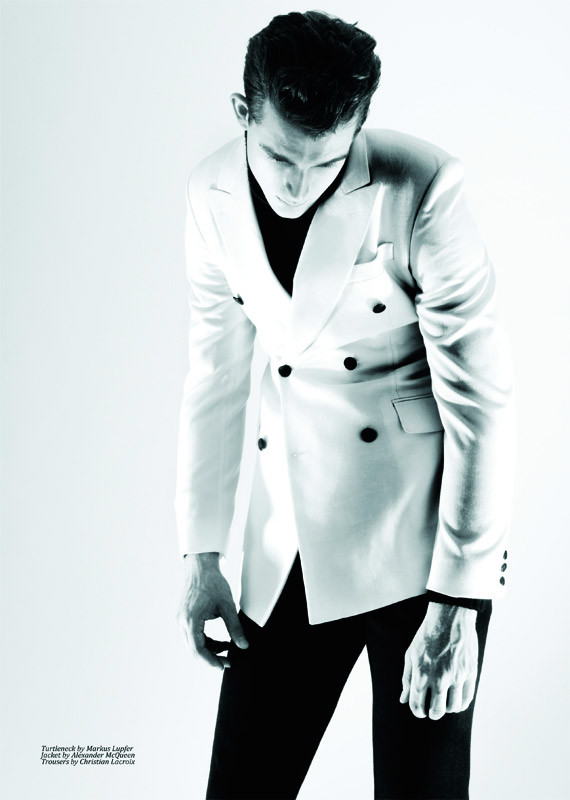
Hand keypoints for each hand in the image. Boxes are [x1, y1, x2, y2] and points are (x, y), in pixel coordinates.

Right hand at [176, 553, 248, 670]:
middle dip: (211, 658)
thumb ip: (235, 627)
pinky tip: (219, 641)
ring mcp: (181, 619)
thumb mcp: (227, 605)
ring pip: (193, 643)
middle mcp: (182, 622)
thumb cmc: (213, 583)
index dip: (211, 660)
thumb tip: (244, 646)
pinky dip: (205, 641)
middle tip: (228, 661)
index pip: (198, 649)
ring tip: (227, 649)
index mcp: (191, 620)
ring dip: (209, 649)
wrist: (201, 566)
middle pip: (194, 649)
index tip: (224, 665)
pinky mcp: (184, 616)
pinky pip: (193, 635)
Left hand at [400, 602, 477, 719]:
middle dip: (432, 713)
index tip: (420, 710)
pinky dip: (461, 703)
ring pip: (453, 708)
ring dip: (447, 708)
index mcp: (422, 674)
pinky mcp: (470, 673)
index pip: (417, 705)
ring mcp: (457, 676)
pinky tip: (455, 699)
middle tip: (432, 710)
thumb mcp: (411, 654)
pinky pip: (467, 698)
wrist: (449, 617)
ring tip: (444, 702)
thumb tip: (404, 699)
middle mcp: (440, 678)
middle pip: (437, 711)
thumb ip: (407, 679)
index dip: (417, 711)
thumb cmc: (427, 635)